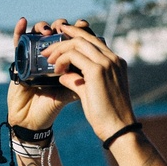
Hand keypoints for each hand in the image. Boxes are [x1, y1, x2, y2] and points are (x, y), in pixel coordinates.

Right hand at [6, 18, 77, 129]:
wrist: (31, 121)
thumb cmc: (51, 109)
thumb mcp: (70, 95)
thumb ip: (81, 82)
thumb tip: (96, 67)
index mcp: (65, 62)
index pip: (72, 41)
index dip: (78, 32)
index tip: (84, 25)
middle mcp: (51, 57)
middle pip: (56, 33)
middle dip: (62, 27)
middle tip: (64, 28)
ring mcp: (34, 57)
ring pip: (38, 34)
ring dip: (44, 27)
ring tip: (49, 31)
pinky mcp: (19, 60)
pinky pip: (18, 43)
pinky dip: (20, 31)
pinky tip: (23, 22)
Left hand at [43, 21, 137, 141]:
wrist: (119, 129)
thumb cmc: (107, 116)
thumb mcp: (91, 93)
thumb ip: (78, 81)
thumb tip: (64, 75)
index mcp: (115, 63)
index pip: (93, 41)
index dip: (74, 35)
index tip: (59, 38)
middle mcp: (113, 59)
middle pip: (84, 37)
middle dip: (63, 39)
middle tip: (47, 49)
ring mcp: (106, 63)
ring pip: (77, 43)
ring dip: (59, 48)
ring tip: (48, 59)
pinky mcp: (97, 70)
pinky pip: (73, 55)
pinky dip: (61, 59)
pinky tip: (56, 70)